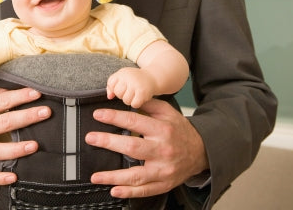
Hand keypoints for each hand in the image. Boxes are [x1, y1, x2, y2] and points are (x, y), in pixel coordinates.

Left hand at [85, 98, 208, 198]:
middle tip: (91, 138)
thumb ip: (148, 105)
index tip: (98, 115)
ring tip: (95, 176)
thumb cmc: (179, 129)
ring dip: (113, 176)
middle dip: (109, 142)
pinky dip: (128, 192)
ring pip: (136, 175)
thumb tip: (128, 99)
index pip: (134, 121)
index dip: (114, 117)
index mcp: (162, 129)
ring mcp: (163, 169)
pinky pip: (144, 190)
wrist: (201, 151)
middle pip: (132, 147)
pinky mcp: (164, 184)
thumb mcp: (168, 112)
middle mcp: (162, 149)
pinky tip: (113, 190)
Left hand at [107, 67, 155, 107]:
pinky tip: (139, 98)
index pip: (111, 84)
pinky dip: (136, 103)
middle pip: (118, 93)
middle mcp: (129, 77)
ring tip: (134, 94)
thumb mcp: (122, 77)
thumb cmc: (134, 79)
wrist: (153, 77)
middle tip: (129, 91)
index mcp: (122, 72)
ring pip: (125, 100)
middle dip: (122, 95)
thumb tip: (109, 97)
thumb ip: (112, 86)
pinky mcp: (142, 93)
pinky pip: (134, 104)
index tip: (122, 87)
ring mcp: (136, 85)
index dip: (115, 88)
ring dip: (130, 100)